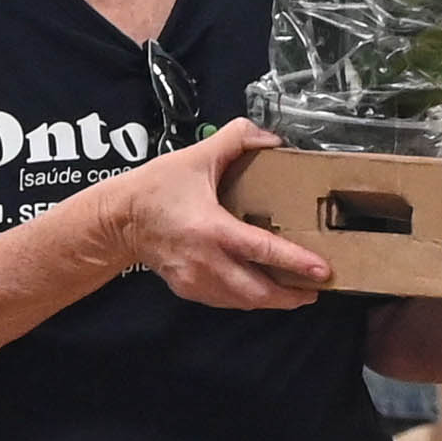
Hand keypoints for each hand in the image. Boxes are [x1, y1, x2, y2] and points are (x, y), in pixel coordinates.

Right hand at [92, 119, 335, 313]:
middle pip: (257, 292)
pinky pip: (225, 300)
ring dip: (270, 300)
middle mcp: (206, 261)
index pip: (261, 250)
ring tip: (295, 292)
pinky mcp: (188, 290)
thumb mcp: (196, 156)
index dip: (295, 262)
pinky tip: (260, 289)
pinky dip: (247, 298)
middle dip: (290, 296)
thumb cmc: (156, 187)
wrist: (117, 220)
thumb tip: (272, 139)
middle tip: (315, 290)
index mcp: (211, 229)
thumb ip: (236, 139)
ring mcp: (196, 281)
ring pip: (242, 301)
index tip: (323, 271)